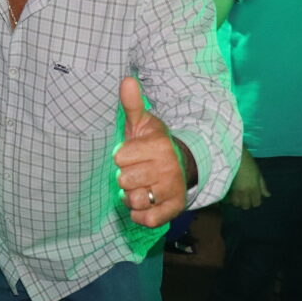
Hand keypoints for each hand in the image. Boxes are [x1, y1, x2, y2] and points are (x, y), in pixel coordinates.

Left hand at [115, 77, 187, 227]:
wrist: (181, 164)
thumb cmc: (153, 144)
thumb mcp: (142, 123)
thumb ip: (132, 104)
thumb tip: (126, 80)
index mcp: (159, 146)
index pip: (120, 158)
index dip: (121, 157)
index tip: (131, 154)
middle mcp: (168, 169)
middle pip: (124, 181)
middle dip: (125, 178)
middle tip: (135, 172)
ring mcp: (172, 190)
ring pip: (135, 201)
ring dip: (131, 197)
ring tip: (139, 186)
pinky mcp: (174, 209)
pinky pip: (147, 220)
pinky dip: (140, 215)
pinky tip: (143, 203)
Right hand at [226, 153, 269, 209]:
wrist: (232, 155)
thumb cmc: (247, 162)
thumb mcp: (258, 173)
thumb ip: (262, 185)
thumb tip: (267, 195)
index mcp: (254, 188)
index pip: (256, 203)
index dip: (255, 201)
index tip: (254, 197)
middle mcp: (245, 192)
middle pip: (246, 206)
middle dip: (246, 203)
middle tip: (245, 197)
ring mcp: (234, 191)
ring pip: (236, 204)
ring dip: (237, 201)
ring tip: (237, 195)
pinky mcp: (226, 188)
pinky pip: (228, 199)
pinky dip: (230, 198)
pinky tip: (231, 193)